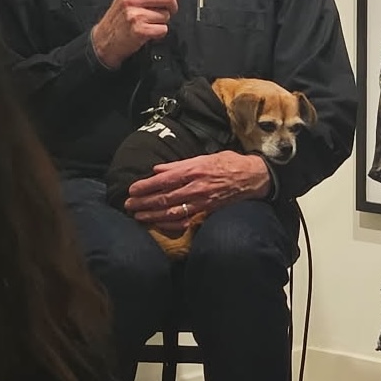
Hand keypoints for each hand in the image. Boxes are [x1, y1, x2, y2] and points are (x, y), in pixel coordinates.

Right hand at [91, 0, 179, 68]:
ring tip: (150, 21)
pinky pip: (163, 29)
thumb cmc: (121, 15)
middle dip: (172, 5)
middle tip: (165, 10)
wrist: (104, 38)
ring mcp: (134, 14)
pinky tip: (149, 31)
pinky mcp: (139, 30)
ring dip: (163, 20)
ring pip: (166, 14)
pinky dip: (159, 32)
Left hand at [124, 151, 269, 232]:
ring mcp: (201, 201)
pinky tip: (158, 223)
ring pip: (171, 211)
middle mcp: (196, 187)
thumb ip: (180, 164)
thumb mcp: (204, 157)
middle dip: (144, 202)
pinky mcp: (207, 211)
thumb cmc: (228, 163)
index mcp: (194, 170)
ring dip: (152, 214)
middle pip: (164, 197)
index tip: (131, 189)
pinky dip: (169, 223)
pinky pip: (185, 220)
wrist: (252, 177)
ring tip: (138, 215)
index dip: (145, 186)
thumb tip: (158, 169)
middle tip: (128, 204)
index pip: (163, 180)